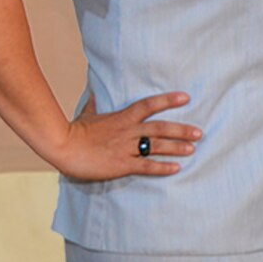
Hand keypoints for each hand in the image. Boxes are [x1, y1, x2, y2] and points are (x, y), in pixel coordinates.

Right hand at [45, 92, 201, 181]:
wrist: (64, 147)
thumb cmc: (74, 130)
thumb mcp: (87, 114)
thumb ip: (95, 104)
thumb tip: (94, 93)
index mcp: (122, 117)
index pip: (149, 105)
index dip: (168, 100)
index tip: (186, 97)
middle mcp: (128, 131)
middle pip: (160, 128)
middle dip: (181, 129)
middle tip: (199, 132)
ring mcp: (126, 148)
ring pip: (157, 146)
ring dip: (176, 147)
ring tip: (192, 148)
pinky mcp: (122, 165)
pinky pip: (146, 166)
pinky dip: (162, 167)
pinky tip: (175, 168)